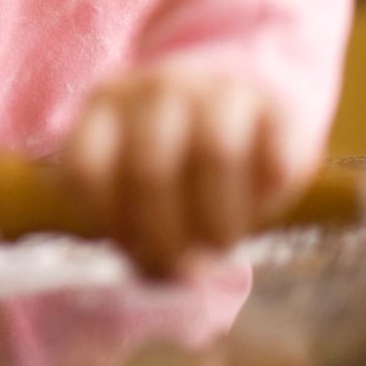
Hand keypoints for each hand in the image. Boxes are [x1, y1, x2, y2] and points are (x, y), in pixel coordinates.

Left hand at [63, 63, 308, 277]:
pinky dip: (269, 197)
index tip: (132, 255)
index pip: (86, 167)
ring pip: (216, 153)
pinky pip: (275, 156)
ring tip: (222, 246)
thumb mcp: (139, 173)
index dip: (108, 223)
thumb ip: (134, 216)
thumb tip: (162, 276)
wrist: (246, 95)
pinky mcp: (278, 105)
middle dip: (166, 237)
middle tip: (184, 271)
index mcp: (105, 104)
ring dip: (219, 219)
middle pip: (150, 169)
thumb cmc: (180, 152)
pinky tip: (262, 211)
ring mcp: (217, 89)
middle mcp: (156, 89)